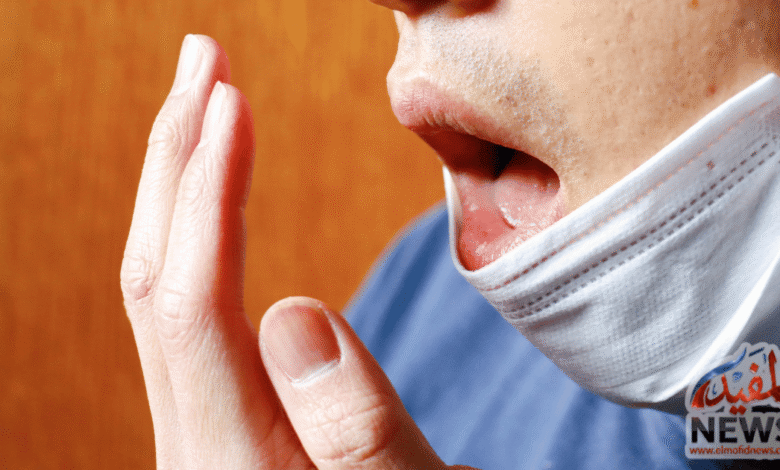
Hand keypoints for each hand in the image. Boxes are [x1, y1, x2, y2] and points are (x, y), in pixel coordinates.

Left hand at [120, 34, 478, 469]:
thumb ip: (352, 426)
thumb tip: (289, 309)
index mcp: (231, 457)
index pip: (193, 300)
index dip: (208, 192)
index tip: (231, 102)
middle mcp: (191, 436)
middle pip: (155, 277)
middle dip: (176, 158)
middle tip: (202, 64)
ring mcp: (195, 425)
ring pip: (160, 285)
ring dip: (179, 184)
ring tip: (208, 106)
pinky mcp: (215, 415)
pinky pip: (184, 306)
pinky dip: (196, 232)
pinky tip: (214, 199)